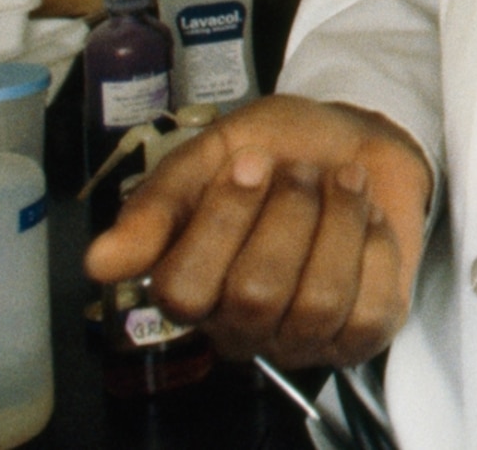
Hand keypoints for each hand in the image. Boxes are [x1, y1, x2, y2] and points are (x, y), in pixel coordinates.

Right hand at [83, 95, 434, 367]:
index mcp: (190, 286)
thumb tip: (100, 262)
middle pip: (255, 294)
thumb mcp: (210, 153)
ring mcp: (299, 338)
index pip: (184, 289)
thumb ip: (158, 205)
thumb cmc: (277, 149)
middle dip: (290, 213)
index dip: (223, 221)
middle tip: (302, 170)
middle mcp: (239, 326)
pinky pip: (368, 313)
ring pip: (316, 304)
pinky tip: (369, 219)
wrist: (356, 138)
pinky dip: (376, 249)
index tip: (252, 160)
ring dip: (339, 223)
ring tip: (344, 181)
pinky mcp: (358, 336)